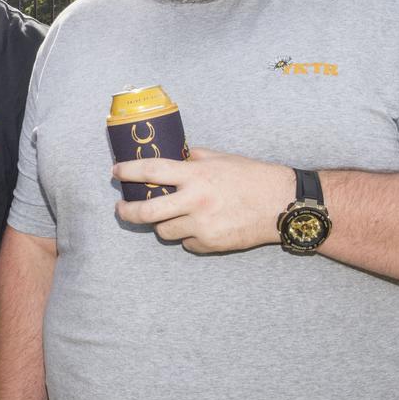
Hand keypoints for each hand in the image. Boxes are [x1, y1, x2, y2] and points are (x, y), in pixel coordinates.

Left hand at [113, 147, 292, 253]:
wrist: (283, 204)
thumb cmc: (252, 177)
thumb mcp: (220, 158)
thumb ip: (193, 159)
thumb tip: (171, 156)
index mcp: (195, 175)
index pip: (150, 171)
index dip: (128, 171)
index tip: (115, 172)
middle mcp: (195, 201)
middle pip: (145, 211)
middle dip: (126, 212)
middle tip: (121, 209)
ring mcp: (202, 225)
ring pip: (163, 231)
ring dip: (161, 225)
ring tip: (170, 216)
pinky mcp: (210, 243)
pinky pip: (186, 243)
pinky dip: (187, 237)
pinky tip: (199, 227)